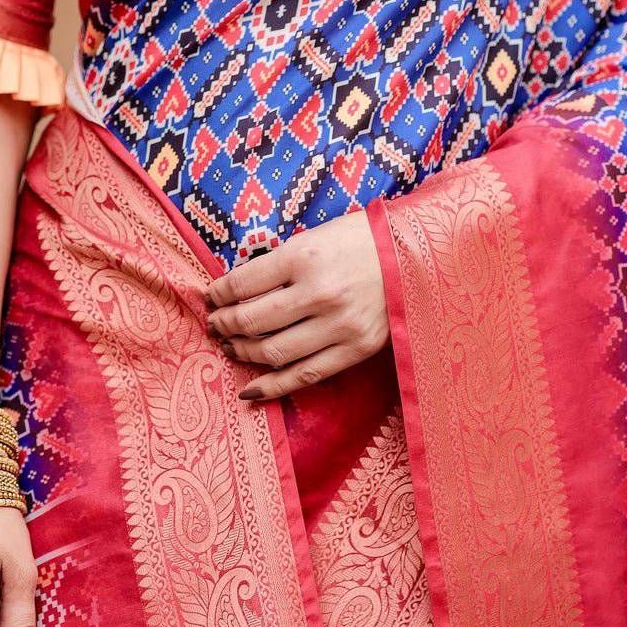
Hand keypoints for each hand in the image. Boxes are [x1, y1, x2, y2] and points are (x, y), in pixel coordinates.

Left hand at [204, 211, 388, 400]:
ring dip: (242, 352)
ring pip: (273, 352)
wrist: (415, 256)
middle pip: (252, 321)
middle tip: (215, 325)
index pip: (242, 283)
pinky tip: (249, 389)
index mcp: (304, 256)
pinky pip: (304, 376)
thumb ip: (279, 263)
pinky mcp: (355, 349)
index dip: (218, 295)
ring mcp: (339, 325)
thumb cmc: (360, 241)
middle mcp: (319, 292)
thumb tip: (236, 289)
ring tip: (231, 346)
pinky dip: (272, 386)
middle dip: (224, 325)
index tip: (211, 299)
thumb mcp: (315, 236)